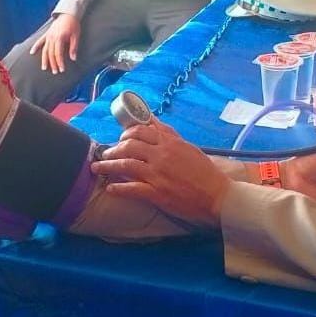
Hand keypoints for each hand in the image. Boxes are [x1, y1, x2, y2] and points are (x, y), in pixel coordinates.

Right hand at [29, 13, 80, 73]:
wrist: (68, 13)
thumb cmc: (73, 24)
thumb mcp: (76, 36)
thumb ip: (73, 47)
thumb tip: (73, 58)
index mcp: (60, 38)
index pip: (58, 53)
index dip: (60, 62)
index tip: (62, 69)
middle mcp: (52, 37)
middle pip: (51, 53)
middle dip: (53, 63)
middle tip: (55, 72)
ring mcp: (48, 36)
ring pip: (45, 49)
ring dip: (44, 59)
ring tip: (44, 68)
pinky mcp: (46, 34)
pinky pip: (40, 41)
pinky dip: (35, 46)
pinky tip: (32, 52)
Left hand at [91, 119, 229, 226]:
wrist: (217, 195)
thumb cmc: (205, 172)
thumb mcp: (187, 147)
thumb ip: (168, 134)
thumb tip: (152, 120)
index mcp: (170, 143)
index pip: (141, 130)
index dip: (126, 133)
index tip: (120, 138)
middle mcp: (161, 156)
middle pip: (129, 147)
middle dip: (112, 149)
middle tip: (105, 153)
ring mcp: (158, 175)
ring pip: (125, 166)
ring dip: (108, 166)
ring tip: (97, 168)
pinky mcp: (157, 194)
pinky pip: (132, 189)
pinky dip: (119, 188)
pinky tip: (110, 188)